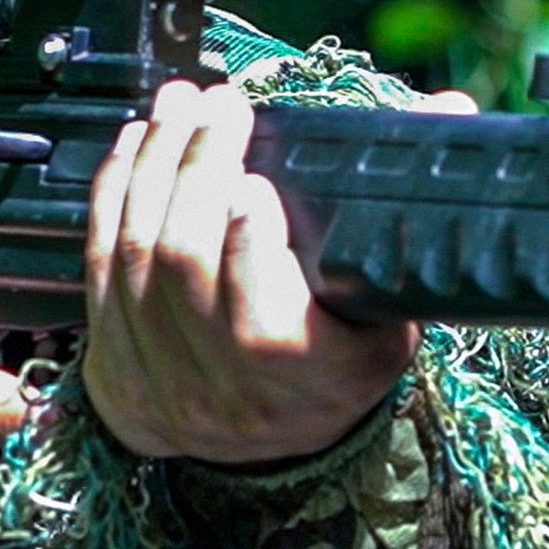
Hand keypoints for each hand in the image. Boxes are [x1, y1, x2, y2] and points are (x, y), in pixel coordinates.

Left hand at [81, 78, 468, 465]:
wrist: (266, 441)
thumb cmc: (340, 359)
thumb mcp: (391, 306)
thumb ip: (409, 214)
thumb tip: (451, 111)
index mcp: (313, 383)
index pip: (263, 327)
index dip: (249, 249)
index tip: (257, 182)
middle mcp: (230, 393)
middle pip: (185, 266)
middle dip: (196, 169)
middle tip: (221, 108)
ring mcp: (162, 382)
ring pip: (135, 256)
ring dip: (155, 165)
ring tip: (180, 106)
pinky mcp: (112, 364)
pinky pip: (98, 262)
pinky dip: (114, 191)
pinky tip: (137, 144)